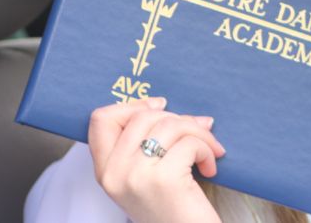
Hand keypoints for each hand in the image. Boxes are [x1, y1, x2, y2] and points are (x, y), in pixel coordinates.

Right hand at [88, 97, 225, 222]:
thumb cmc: (172, 206)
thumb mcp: (145, 176)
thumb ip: (142, 144)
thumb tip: (163, 103)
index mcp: (105, 171)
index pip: (101, 119)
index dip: (133, 105)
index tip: (162, 106)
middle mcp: (113, 174)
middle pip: (143, 116)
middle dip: (179, 118)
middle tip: (200, 132)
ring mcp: (135, 176)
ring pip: (170, 124)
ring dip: (199, 133)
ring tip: (210, 150)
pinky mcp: (163, 179)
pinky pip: (190, 143)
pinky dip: (207, 149)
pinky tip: (210, 167)